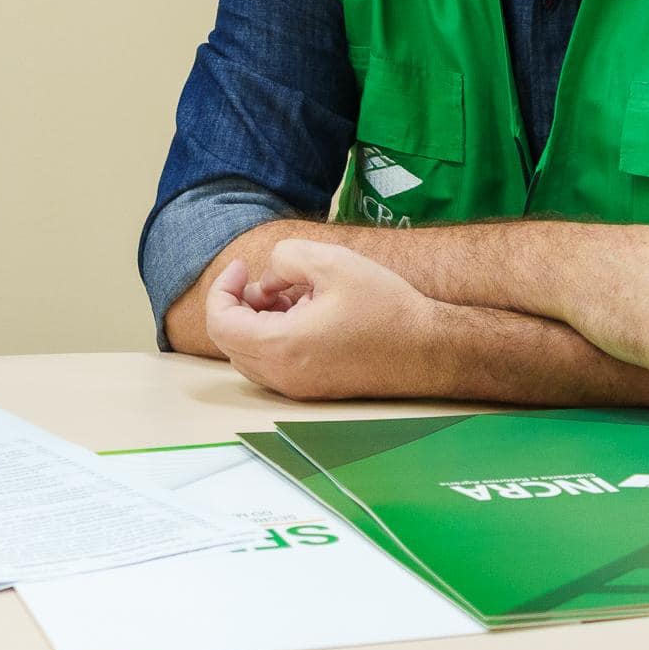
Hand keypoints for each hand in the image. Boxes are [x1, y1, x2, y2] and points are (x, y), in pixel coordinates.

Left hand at [204, 238, 434, 399]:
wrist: (429, 351)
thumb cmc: (385, 308)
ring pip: (248, 355)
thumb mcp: (332, 262)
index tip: (242, 267)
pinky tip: (304, 314)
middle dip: (237, 304)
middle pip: (229, 341)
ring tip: (290, 295)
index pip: (220, 323)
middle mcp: (283, 376)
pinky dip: (272, 337)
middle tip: (268, 280)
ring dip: (255, 321)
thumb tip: (266, 281)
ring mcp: (297, 388)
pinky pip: (272, 365)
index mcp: (282, 346)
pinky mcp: (312, 390)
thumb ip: (284, 259)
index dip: (222, 288)